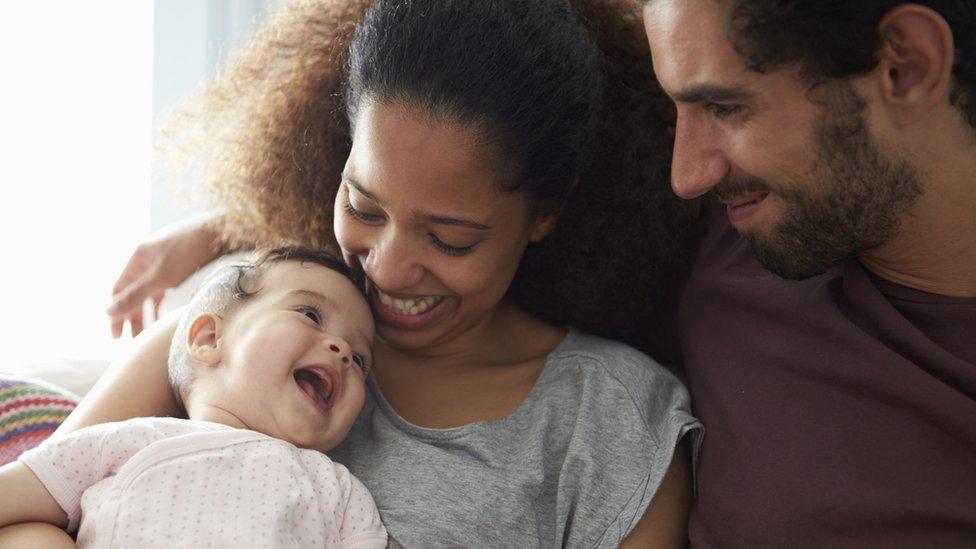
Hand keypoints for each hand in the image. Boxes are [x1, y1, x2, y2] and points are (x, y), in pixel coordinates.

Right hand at [108, 214, 223, 337]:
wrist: (220, 235)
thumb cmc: (188, 252)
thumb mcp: (160, 277)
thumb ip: (135, 296)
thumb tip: (108, 312)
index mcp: (137, 259)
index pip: (119, 290)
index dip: (116, 312)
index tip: (117, 335)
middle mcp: (148, 262)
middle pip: (133, 293)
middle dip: (131, 317)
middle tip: (131, 340)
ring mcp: (163, 266)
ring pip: (149, 294)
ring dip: (147, 314)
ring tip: (147, 335)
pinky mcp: (179, 270)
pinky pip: (164, 292)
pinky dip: (162, 305)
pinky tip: (163, 319)